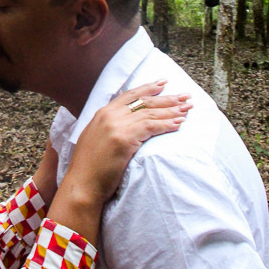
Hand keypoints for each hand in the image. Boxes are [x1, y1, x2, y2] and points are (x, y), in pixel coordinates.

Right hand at [67, 81, 190, 202]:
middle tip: (185, 97)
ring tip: (187, 109)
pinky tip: (178, 124)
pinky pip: (151, 127)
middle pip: (143, 102)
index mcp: (102, 113)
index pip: (130, 95)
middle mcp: (109, 115)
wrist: (81, 184)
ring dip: (171, 111)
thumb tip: (125, 124)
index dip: (148, 89)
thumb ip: (108, 126)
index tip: (163, 84)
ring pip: (149, 113)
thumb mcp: (95, 138)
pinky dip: (166, 124)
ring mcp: (116, 126)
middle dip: (167, 98)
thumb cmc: (90, 168)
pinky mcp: (124, 139)